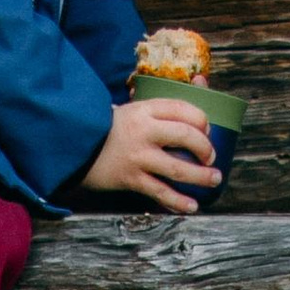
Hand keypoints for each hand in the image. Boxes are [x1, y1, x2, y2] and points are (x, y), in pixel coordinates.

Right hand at [83, 95, 218, 213]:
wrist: (75, 147)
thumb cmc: (109, 129)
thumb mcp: (132, 109)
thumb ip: (161, 105)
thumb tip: (200, 83)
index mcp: (144, 109)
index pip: (181, 108)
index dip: (201, 118)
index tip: (207, 129)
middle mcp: (143, 131)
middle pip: (185, 136)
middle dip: (205, 147)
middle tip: (211, 157)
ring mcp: (138, 157)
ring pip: (177, 168)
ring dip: (200, 176)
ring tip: (214, 179)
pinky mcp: (131, 179)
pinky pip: (160, 192)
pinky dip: (178, 201)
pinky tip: (192, 206)